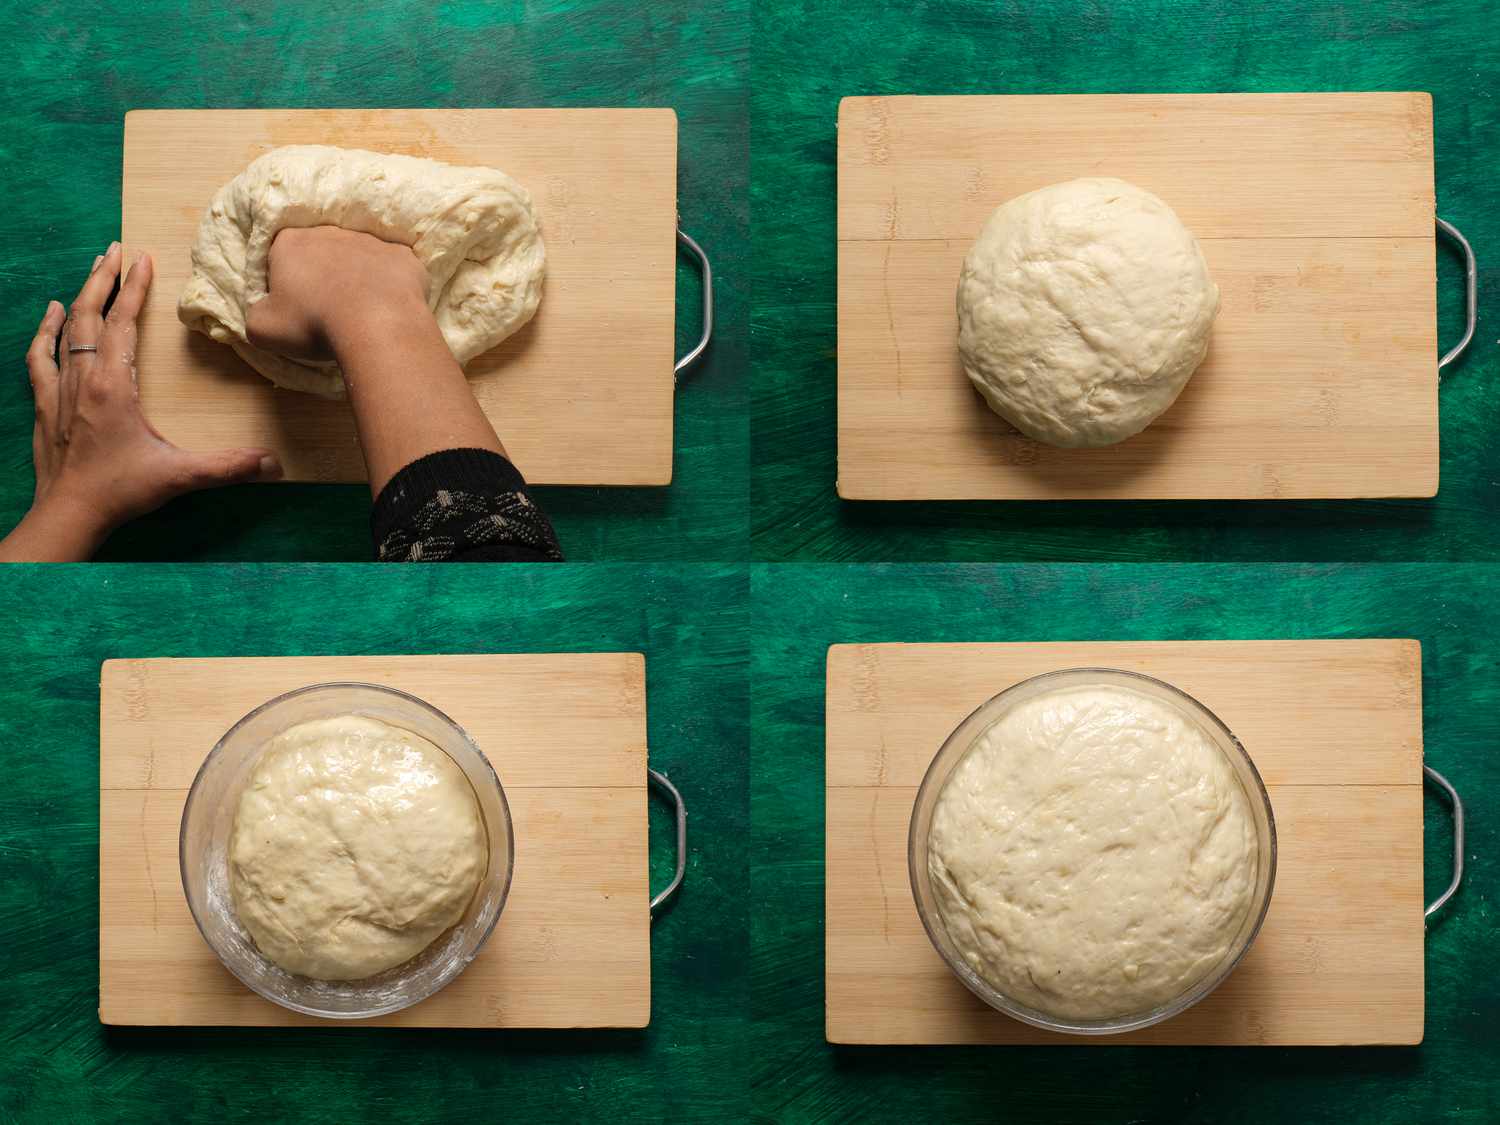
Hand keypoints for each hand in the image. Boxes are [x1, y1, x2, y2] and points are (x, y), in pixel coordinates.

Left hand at [0, 243, 282, 561]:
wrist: (68, 515)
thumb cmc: (120, 492)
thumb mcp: (180, 477)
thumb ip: (228, 467)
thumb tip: (273, 464)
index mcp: (112, 386)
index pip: (121, 323)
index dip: (134, 289)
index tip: (143, 259)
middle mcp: (82, 379)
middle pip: (89, 314)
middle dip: (104, 279)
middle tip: (116, 250)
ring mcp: (59, 390)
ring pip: (65, 329)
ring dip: (80, 297)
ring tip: (93, 270)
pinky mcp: (45, 405)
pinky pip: (42, 356)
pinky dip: (46, 331)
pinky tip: (52, 314)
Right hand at [246, 226, 428, 359]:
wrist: (377, 325)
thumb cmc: (313, 323)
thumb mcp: (264, 330)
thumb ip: (254, 316)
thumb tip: (262, 312)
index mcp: (290, 242)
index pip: (279, 256)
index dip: (284, 282)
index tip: (293, 306)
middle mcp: (330, 232)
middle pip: (321, 253)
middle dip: (322, 275)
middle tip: (328, 309)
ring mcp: (371, 240)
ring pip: (359, 257)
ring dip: (357, 277)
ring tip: (361, 310)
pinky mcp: (404, 255)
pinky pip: (393, 268)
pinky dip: (390, 284)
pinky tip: (389, 307)